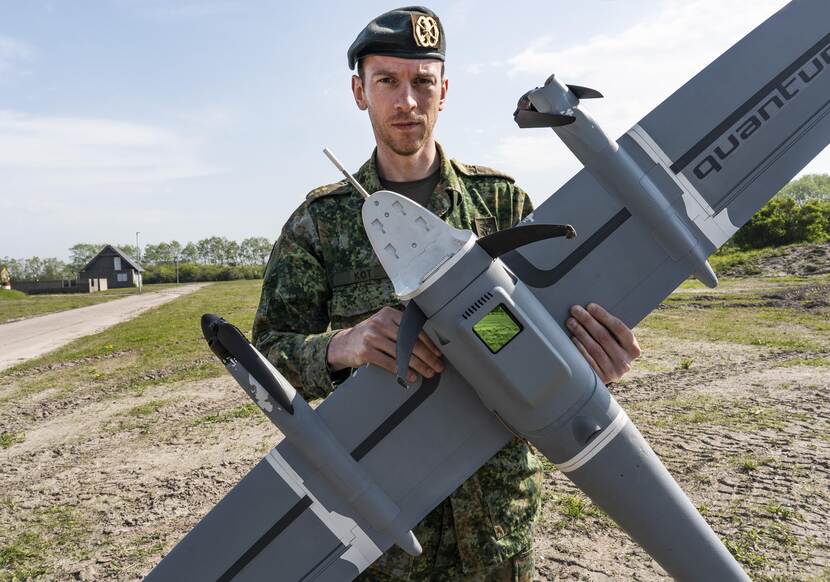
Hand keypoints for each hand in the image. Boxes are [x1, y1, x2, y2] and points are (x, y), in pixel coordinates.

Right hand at [327, 306, 443, 382]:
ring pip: (401, 353)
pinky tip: (411, 376)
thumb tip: (428, 346)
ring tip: (427, 372)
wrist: (343, 344)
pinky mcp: (366, 351)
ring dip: (418, 365)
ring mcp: (372, 337)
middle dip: (427, 356)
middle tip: (437, 366)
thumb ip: (401, 330)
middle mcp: (380, 322)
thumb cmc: (368, 336)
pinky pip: (389, 363)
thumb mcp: (383, 325)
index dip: (428, 342)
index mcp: (388, 314)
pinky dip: (402, 371)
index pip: (413, 328)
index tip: (438, 353)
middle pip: (409, 341)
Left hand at [566, 303, 640, 383]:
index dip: (604, 316)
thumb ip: (611, 331)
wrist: (607, 375)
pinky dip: (579, 347)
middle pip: (604, 337)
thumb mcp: (617, 343)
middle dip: (588, 321)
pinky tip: (572, 337)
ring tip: (571, 321)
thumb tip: (592, 309)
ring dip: (581, 332)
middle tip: (575, 310)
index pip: (619, 328)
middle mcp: (625, 362)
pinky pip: (588, 360)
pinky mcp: (600, 378)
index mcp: (633, 349)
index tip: (590, 306)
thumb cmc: (610, 351)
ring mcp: (613, 372)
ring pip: (594, 348)